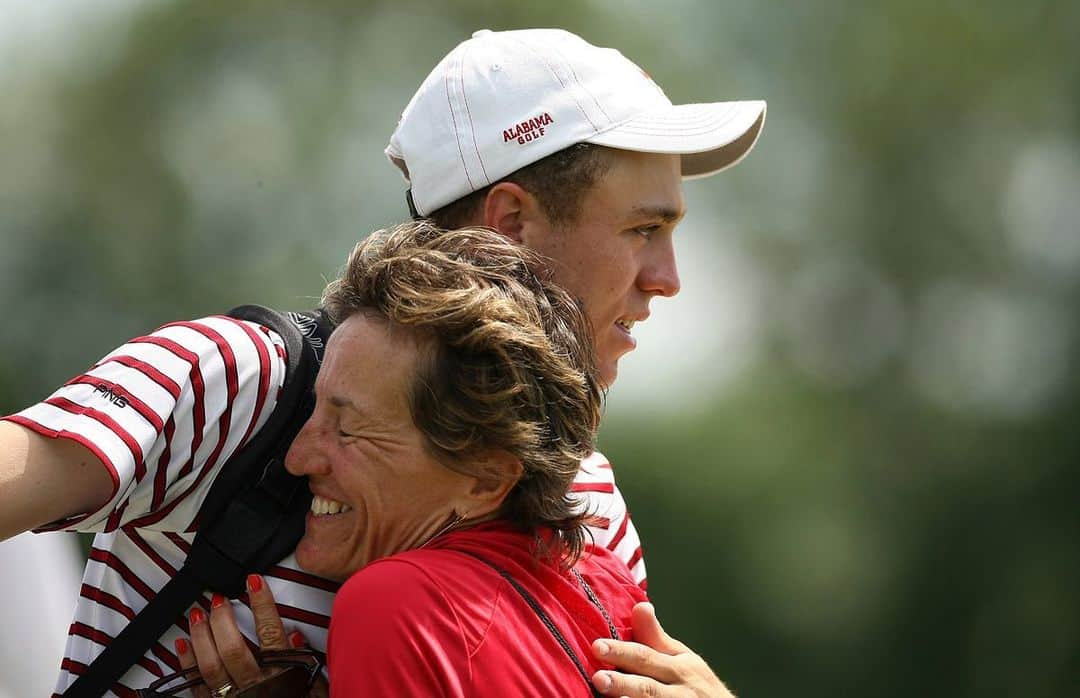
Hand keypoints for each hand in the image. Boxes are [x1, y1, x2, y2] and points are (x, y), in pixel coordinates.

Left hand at [177, 574, 327, 696]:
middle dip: (223, 619)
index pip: (271, 634)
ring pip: (210, 666)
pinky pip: (195, 687)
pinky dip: (186, 663)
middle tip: (218, 598)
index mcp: (281, 679)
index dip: (261, 604)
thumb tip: (295, 637)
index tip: (254, 582)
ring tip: (197, 614)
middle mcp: (254, 688)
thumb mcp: (314, 691)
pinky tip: (182, 644)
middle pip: (233, 648)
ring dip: (201, 636)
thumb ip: (306, 665)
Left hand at [590, 602, 733, 697]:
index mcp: (678, 667)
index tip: (597, 646)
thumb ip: (655, 637)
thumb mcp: (682, 658)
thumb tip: (639, 605)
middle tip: (598, 678)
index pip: (646, 657)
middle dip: (623, 683)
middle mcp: (679, 691)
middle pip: (647, 687)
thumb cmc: (696, 685)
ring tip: (608, 697)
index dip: (622, 652)